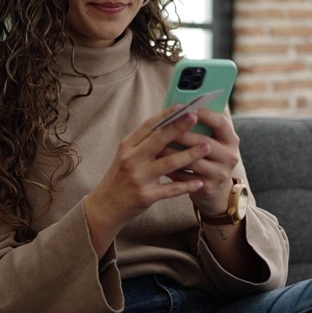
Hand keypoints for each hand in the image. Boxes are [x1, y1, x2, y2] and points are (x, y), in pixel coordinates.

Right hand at [83, 106, 210, 252]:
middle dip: (179, 127)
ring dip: (189, 155)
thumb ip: (143, 142)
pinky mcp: (145, 196)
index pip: (149, 126)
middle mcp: (131, 160)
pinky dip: (186, 186)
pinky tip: (199, 182)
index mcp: (127, 146)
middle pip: (158, 140)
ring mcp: (138, 178)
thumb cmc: (119, 178)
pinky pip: (170, 189)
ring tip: (207, 147)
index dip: (166, 115)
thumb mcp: (126, 156)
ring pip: (168, 163)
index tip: (183, 106)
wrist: (104, 206)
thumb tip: (168, 124)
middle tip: (196, 117)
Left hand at [160, 107, 239, 216]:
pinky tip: (160, 165)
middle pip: (204, 142)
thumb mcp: (211, 141)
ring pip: (193, 162)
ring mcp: (220, 173)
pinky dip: (172, 171)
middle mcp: (230, 156)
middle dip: (182, 134)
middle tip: (163, 128)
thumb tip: (177, 108)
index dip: (204, 115)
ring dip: (173, 153)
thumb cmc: (208, 157)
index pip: (221, 123)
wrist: (215, 190)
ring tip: (157, 147)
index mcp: (231, 140)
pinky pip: (186, 178)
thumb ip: (199, 127)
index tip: (186, 108)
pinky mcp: (209, 188)